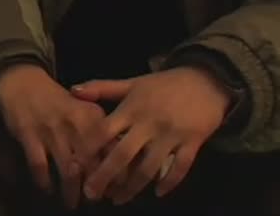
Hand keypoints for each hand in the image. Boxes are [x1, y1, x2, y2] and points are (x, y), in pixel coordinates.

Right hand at [0, 63, 106, 209]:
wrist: (23, 81)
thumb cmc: (58, 100)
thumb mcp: (85, 109)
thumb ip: (101, 131)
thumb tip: (120, 161)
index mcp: (92, 115)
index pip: (111, 148)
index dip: (116, 172)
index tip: (117, 188)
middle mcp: (74, 123)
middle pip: (91, 163)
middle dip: (95, 186)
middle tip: (95, 199)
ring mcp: (51, 130)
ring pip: (67, 169)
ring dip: (71, 190)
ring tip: (72, 203)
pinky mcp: (28, 134)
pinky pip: (39, 165)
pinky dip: (44, 180)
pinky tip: (47, 188)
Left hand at [69, 67, 231, 203]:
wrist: (207, 80)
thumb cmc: (164, 84)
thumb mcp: (133, 82)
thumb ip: (103, 88)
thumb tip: (73, 90)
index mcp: (132, 108)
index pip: (104, 130)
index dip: (89, 149)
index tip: (76, 166)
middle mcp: (149, 123)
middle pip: (123, 154)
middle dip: (105, 176)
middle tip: (91, 194)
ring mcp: (171, 134)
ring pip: (149, 167)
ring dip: (133, 186)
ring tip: (119, 200)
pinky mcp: (192, 142)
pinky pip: (180, 167)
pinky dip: (169, 182)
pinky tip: (157, 193)